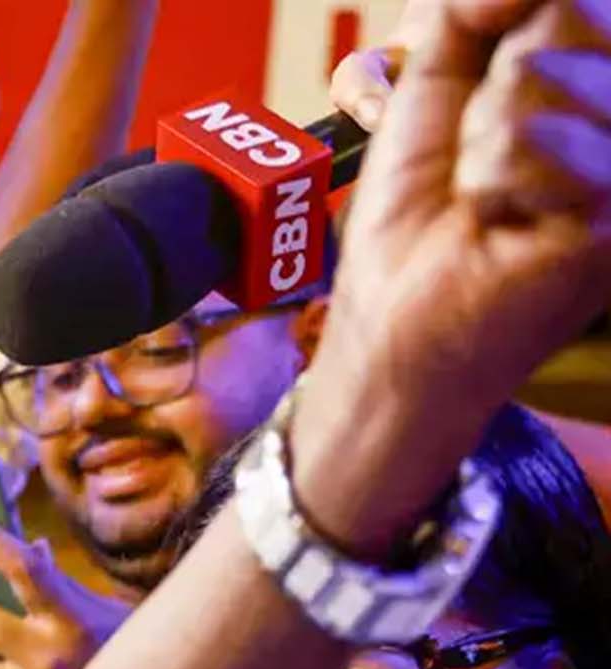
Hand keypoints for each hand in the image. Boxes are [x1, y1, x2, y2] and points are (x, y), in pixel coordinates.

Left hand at [292, 0, 610, 554]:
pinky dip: (491, 176)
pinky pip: (536, 139)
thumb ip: (474, 5)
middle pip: (575, 15)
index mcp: (603, 76)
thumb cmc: (423, 209)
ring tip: (488, 190)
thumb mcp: (439, 78)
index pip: (584, 0)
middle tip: (483, 147)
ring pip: (544, 71)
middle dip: (497, 77)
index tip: (487, 37)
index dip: (515, 9)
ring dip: (484, 134)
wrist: (397, 319)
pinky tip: (501, 218)